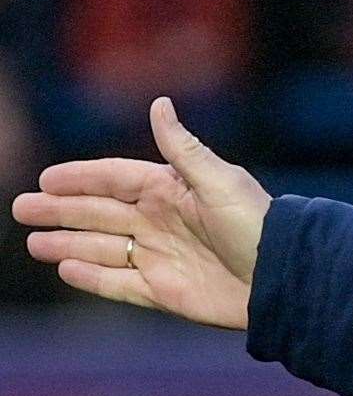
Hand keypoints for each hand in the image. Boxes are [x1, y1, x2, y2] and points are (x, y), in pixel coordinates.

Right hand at [12, 97, 271, 329]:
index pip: (115, 179)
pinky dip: (91, 276)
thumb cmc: (258, 225)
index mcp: (173, 191)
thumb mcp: (221, 181)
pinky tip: (65, 267)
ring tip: (33, 242)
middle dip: (60, 211)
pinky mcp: (164, 291)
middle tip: (21, 208)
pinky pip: (118, 283)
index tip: (46, 179)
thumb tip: (159, 104)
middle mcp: (161, 222)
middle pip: (99, 213)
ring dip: (67, 242)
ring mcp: (160, 257)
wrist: (283, 278)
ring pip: (101, 247)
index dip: (81, 178)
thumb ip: (183, 148)